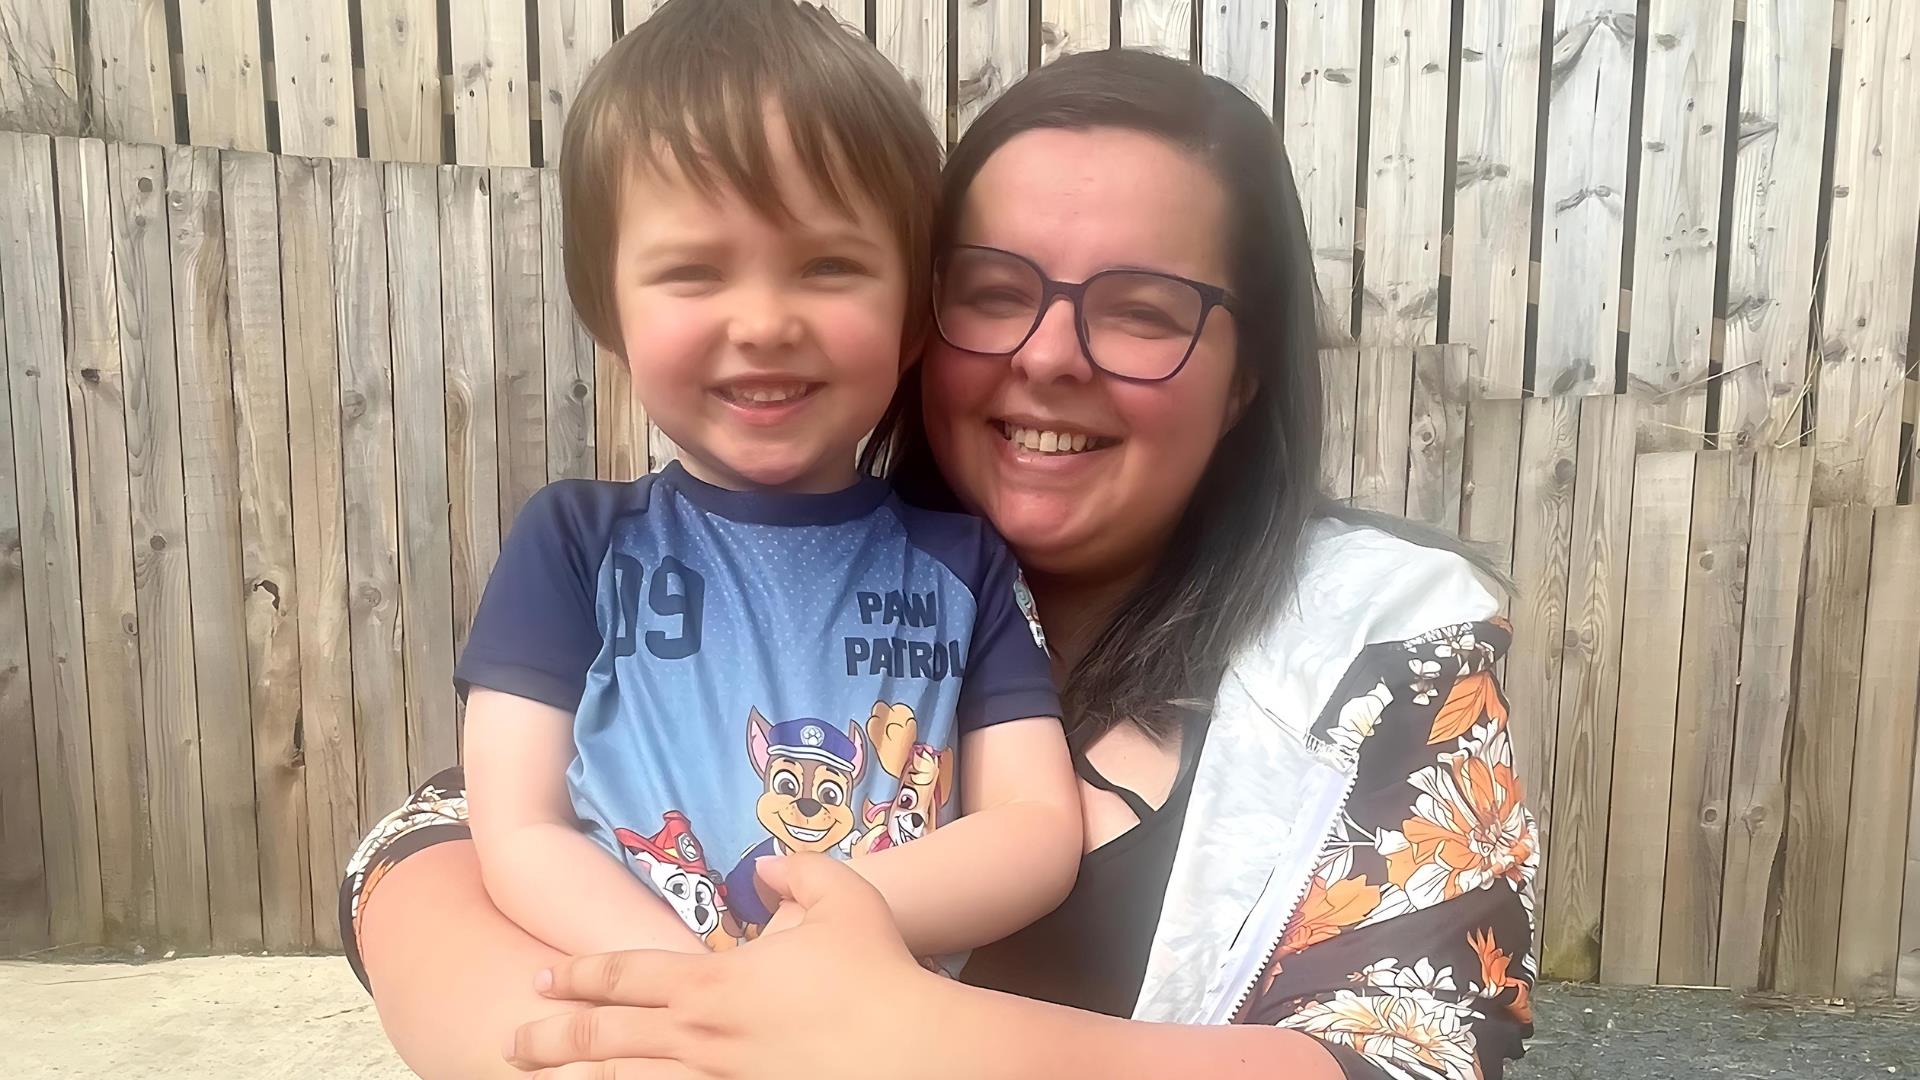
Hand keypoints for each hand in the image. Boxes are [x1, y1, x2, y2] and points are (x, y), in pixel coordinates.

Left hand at [506, 854, 939, 1078]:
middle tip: (514, 1042)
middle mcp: (700, 1039)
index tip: (546, 978)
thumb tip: (765, 866)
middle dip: (552, 1039)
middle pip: (604, 1040)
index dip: (581, 976)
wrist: (910, 1050)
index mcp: (715, 984)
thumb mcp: (842, 895)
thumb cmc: (877, 973)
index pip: (627, 975)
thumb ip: (797, 871)